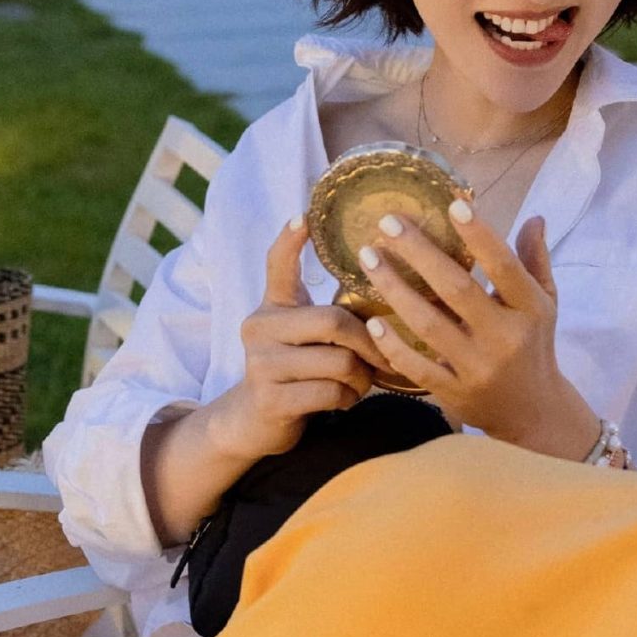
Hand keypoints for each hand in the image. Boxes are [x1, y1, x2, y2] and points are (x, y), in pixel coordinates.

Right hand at [206, 215, 384, 463]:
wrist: (254, 420)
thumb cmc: (294, 370)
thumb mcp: (300, 334)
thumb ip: (324, 313)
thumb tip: (377, 284)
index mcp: (272, 306)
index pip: (277, 265)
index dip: (290, 241)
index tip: (304, 216)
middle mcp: (259, 328)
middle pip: (334, 322)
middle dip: (369, 343)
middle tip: (383, 357)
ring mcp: (261, 364)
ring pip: (340, 362)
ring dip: (361, 378)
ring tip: (359, 382)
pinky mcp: (271, 399)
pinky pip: (331, 393)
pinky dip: (348, 399)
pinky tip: (343, 400)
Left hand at [357, 205, 599, 457]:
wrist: (533, 412)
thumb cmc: (534, 346)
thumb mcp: (545, 304)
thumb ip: (535, 261)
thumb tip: (534, 216)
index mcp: (530, 309)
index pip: (504, 267)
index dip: (480, 236)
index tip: (453, 206)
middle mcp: (504, 337)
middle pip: (457, 290)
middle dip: (419, 253)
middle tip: (388, 223)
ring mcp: (477, 367)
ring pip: (429, 325)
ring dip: (394, 290)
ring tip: (368, 258)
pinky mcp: (454, 393)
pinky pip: (417, 368)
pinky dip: (393, 346)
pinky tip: (371, 322)